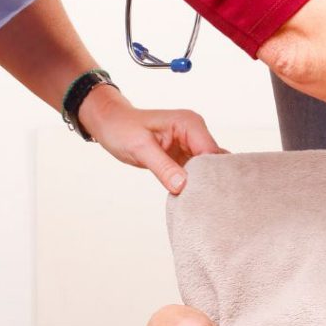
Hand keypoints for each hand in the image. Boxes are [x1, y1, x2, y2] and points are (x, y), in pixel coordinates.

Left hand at [78, 86, 224, 193]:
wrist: (111, 123)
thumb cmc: (122, 129)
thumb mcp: (140, 148)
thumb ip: (163, 167)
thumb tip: (183, 187)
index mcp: (189, 123)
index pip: (211, 152)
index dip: (211, 174)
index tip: (205, 195)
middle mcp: (194, 131)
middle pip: (214, 160)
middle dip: (210, 180)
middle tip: (206, 203)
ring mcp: (190, 143)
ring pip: (207, 167)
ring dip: (203, 183)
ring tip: (201, 202)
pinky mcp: (183, 155)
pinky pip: (196, 171)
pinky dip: (195, 183)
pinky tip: (192, 197)